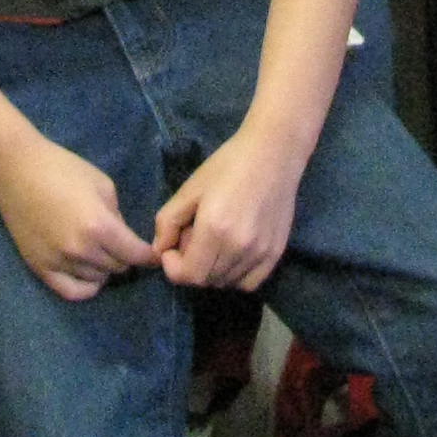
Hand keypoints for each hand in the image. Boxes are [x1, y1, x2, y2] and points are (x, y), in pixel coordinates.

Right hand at [0, 137, 159, 301]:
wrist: (16, 171)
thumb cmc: (63, 169)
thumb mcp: (103, 185)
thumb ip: (117, 216)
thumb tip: (124, 239)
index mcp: (99, 226)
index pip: (135, 254)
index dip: (148, 255)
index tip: (154, 255)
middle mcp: (81, 250)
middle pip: (118, 268)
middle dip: (125, 257)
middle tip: (122, 245)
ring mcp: (59, 262)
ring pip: (98, 279)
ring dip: (104, 268)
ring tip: (101, 252)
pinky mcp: (40, 268)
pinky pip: (71, 292)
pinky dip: (86, 287)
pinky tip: (90, 274)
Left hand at [152, 126, 311, 290]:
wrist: (273, 153)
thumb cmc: (228, 165)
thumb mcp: (190, 188)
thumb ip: (168, 222)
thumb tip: (160, 249)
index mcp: (215, 230)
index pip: (188, 275)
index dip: (173, 267)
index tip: (172, 248)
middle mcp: (239, 247)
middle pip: (206, 280)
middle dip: (190, 265)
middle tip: (193, 237)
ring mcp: (261, 253)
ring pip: (226, 282)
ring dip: (212, 270)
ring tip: (214, 241)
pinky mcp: (276, 253)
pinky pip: (249, 283)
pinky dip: (235, 276)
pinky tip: (232, 253)